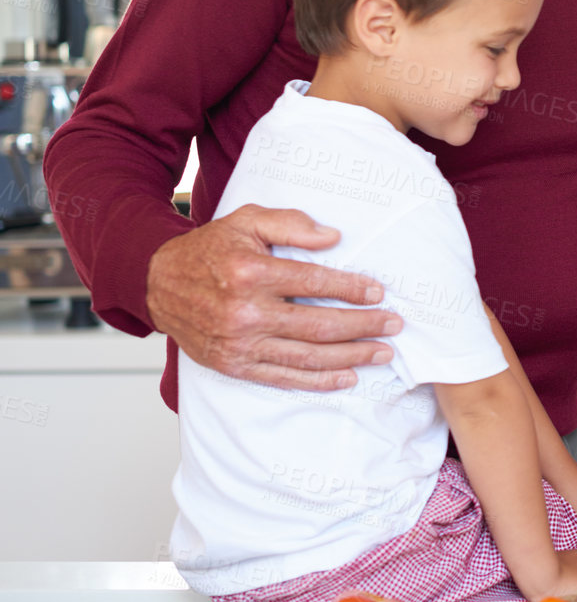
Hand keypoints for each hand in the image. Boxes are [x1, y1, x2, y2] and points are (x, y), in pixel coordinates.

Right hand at [146, 205, 399, 389]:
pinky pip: (282, 377)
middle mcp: (244, 313)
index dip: (351, 289)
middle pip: (318, 325)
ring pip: (306, 356)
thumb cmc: (209, 249)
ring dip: (350, 357)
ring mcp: (238, 344)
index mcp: (250, 274)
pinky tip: (346, 377)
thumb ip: (290, 224)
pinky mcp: (232, 365)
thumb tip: (333, 238)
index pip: (314, 284)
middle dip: (363, 326)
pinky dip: (318, 381)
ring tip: (382, 353)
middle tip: (393, 325)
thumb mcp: (246, 220)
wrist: (157, 283)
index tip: (378, 292)